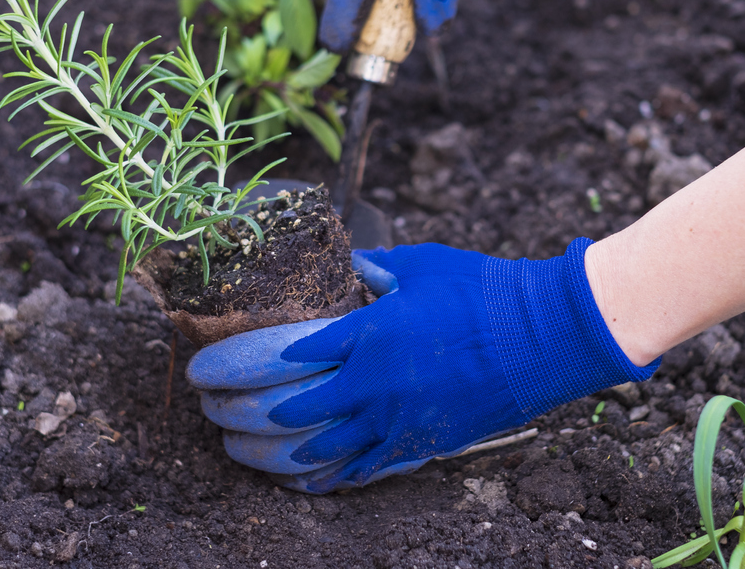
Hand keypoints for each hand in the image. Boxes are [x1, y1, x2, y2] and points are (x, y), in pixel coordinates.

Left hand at [186, 239, 657, 492]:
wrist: (544, 337)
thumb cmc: (483, 292)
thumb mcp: (422, 265)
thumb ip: (374, 270)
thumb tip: (349, 266)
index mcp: (365, 335)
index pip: (278, 357)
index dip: (230, 365)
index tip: (200, 368)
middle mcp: (371, 387)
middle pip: (282, 412)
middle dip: (234, 414)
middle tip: (208, 410)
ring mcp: (394, 423)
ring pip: (311, 453)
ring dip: (264, 454)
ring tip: (234, 448)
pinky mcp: (417, 446)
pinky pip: (355, 473)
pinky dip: (317, 478)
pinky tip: (293, 478)